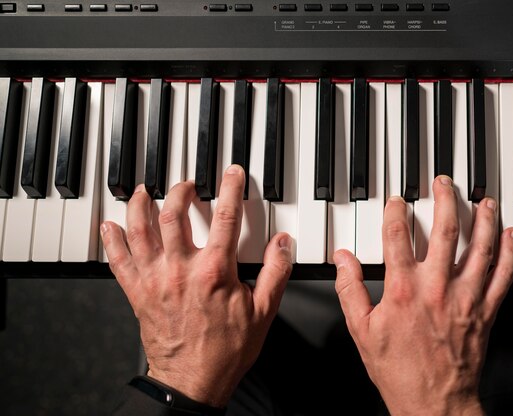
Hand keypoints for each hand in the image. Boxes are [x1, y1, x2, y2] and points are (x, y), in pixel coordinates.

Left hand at [100, 165, 292, 407]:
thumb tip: (283, 243)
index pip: (225, 216)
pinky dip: (111, 240)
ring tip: (145, 191)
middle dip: (180, 190)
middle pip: (173, 214)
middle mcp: (180, 269)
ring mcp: (155, 280)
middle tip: (187, 183)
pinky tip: (110, 226)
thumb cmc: (225, 350)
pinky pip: (118, 261)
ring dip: (140, 205)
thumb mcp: (263, 311)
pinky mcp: (137, 293)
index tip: (232, 174)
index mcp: (214, 271)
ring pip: (140, 230)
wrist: (193, 381)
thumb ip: (275, 272)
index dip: (230, 188)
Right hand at [334, 176, 512, 415]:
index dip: (396, 211)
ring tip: (484, 200)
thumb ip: (349, 289)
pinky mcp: (486, 311)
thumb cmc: (398, 369)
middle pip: (445, 230)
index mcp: (403, 289)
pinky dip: (509, 253)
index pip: (397, 236)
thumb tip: (342, 260)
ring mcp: (465, 297)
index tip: (397, 200)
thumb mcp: (361, 330)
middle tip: (444, 183)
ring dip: (483, 219)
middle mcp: (436, 287)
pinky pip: (504, 276)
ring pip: (479, 248)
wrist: (433, 402)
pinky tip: (510, 236)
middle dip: (445, 199)